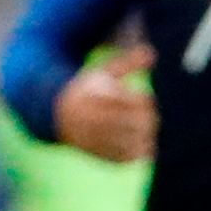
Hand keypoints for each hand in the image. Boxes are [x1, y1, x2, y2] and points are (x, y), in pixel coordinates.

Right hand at [55, 46, 156, 161]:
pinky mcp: (97, 153)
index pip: (130, 102)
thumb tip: (152, 52)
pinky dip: (136, 153)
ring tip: (147, 130)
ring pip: (129, 142)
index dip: (143, 101)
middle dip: (146, 119)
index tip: (145, 99)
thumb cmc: (88, 90)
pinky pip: (123, 157)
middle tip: (150, 117)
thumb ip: (128, 62)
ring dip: (144, 137)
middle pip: (133, 123)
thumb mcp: (104, 72)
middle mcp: (93, 119)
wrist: (58, 115)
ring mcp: (94, 138)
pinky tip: (141, 144)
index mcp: (96, 96)